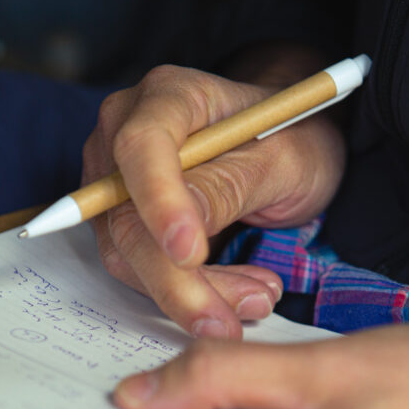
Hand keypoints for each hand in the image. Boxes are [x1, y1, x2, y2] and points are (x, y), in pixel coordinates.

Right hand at [83, 60, 345, 338]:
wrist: (289, 144)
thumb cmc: (291, 137)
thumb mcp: (283, 158)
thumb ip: (230, 187)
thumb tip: (180, 233)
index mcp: (169, 95)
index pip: (142, 147)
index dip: (160, 203)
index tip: (191, 254)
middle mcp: (126, 130)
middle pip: (127, 216)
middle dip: (180, 278)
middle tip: (241, 314)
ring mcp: (117, 177)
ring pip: (129, 254)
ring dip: (190, 292)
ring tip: (258, 298)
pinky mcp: (123, 217)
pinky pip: (139, 267)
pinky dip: (187, 291)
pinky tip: (238, 294)